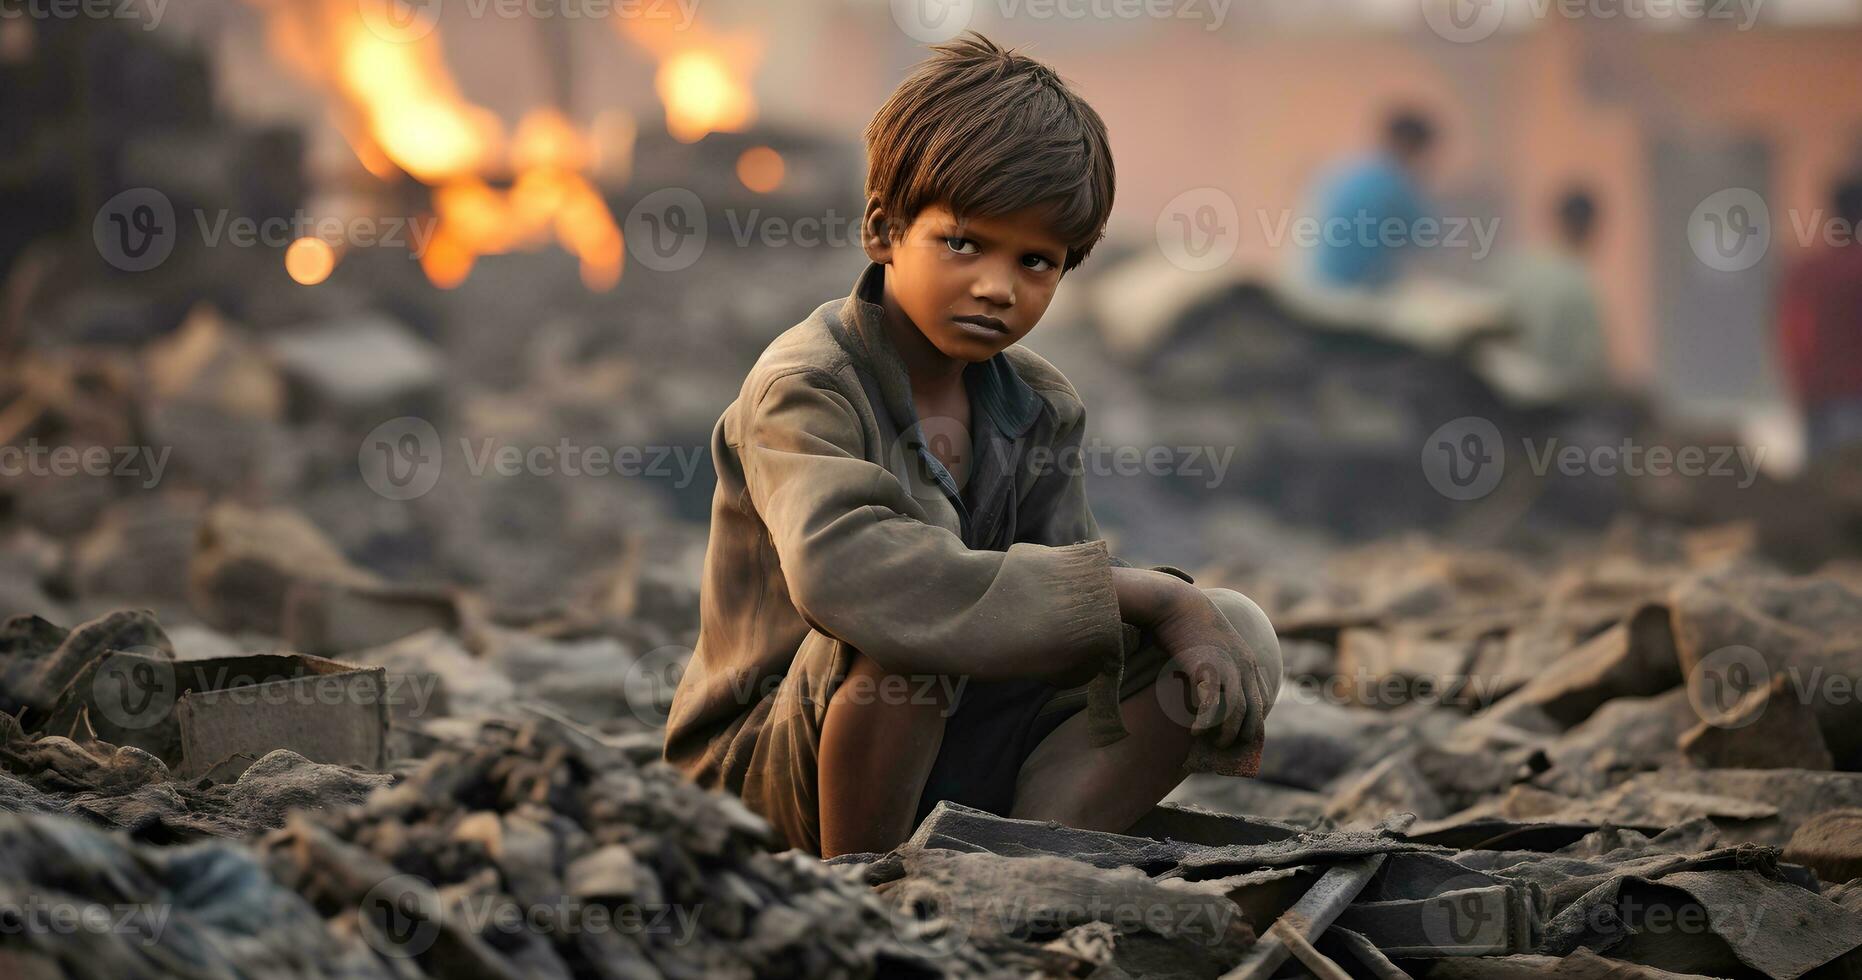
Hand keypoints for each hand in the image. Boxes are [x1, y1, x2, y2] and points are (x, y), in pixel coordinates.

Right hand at [1147, 588, 1267, 749]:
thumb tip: (1209, 689)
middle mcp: (1244, 668)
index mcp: (1248, 662)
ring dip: (1224, 734)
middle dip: (1242, 735)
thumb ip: (1218, 666)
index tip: (1238, 734)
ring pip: (1237, 714)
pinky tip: (1194, 731)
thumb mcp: (1212, 646)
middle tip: (1224, 746)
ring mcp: (1228, 669)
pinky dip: (1206, 723)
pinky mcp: (1208, 670)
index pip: (1261, 700)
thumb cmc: (1188, 626)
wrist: (1177, 605)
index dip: (1252, 721)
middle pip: (1255, 713)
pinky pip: (1214, 706)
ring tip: (1210, 742)